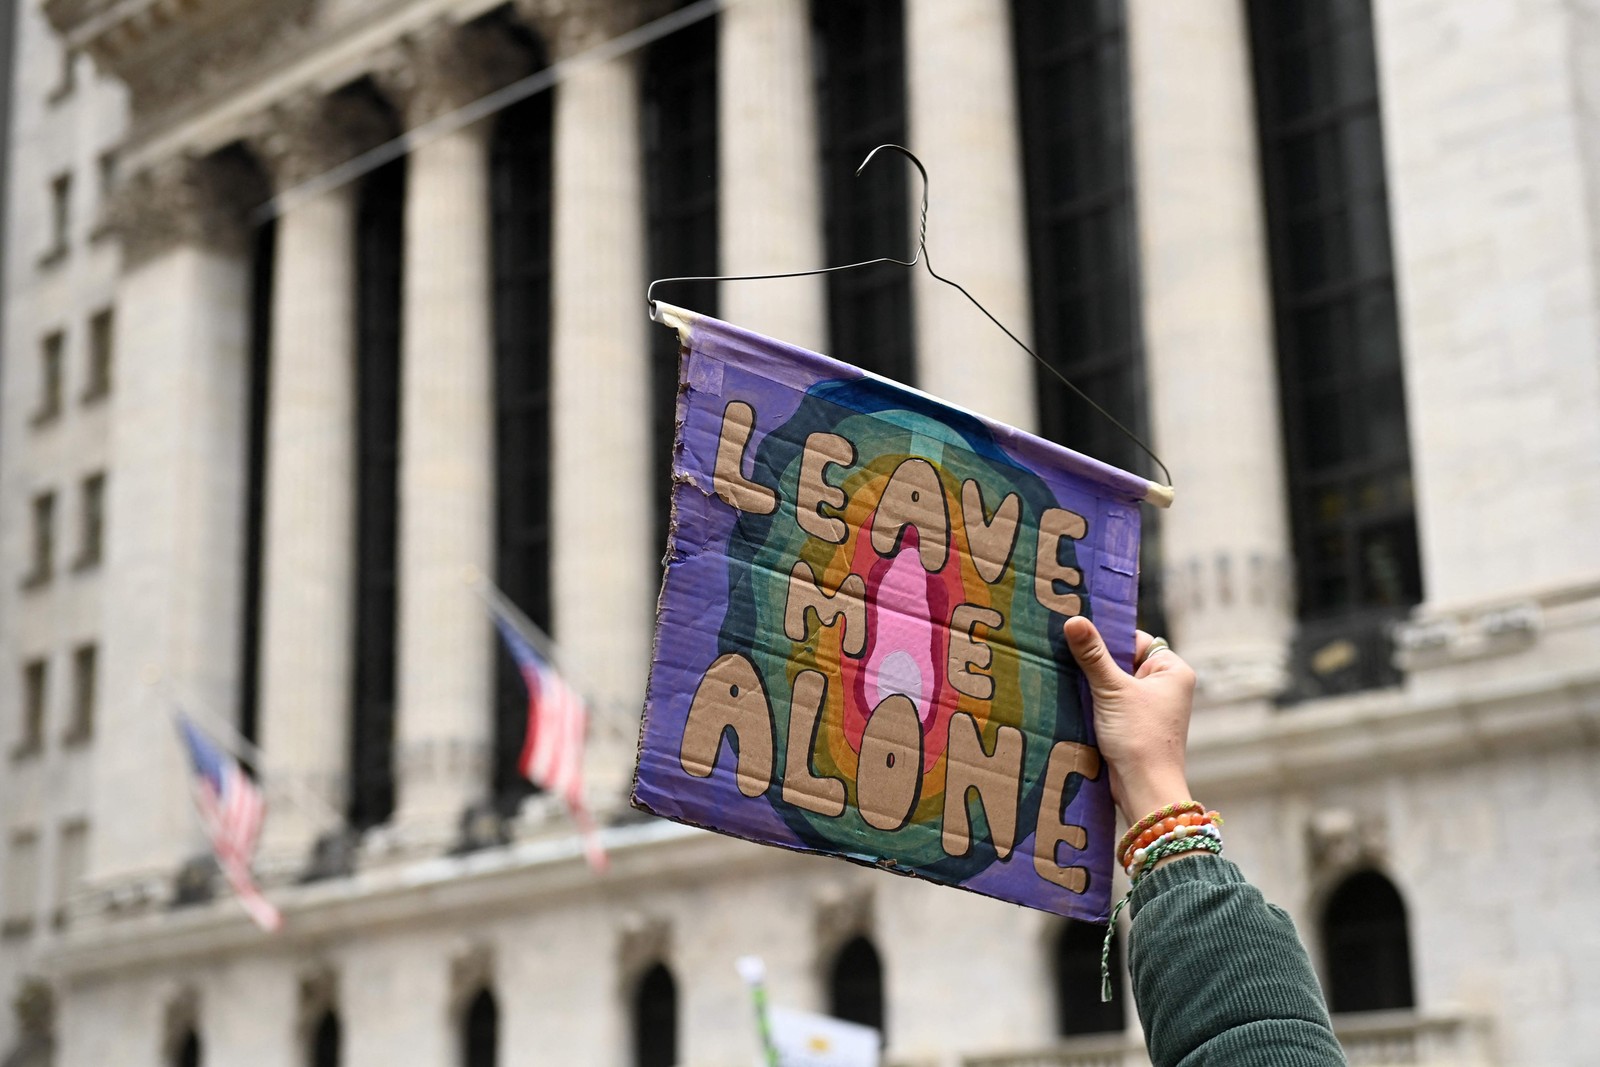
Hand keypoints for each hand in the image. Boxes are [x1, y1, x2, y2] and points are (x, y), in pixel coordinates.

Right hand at [1062, 617, 1196, 823]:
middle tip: (1064, 650)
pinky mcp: (1135, 726)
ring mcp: (1151, 708)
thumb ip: (1093, 655)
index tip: (1078, 632)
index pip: (1136, 640)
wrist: (1145, 789)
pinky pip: (1111, 704)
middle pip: (1123, 661)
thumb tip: (1074, 620)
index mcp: (1172, 671)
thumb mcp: (1112, 690)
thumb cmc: (1139, 737)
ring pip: (1114, 683)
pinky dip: (1094, 702)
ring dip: (1092, 683)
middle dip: (1096, 661)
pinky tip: (1071, 698)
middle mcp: (1166, 686)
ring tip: (1064, 673)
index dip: (1109, 638)